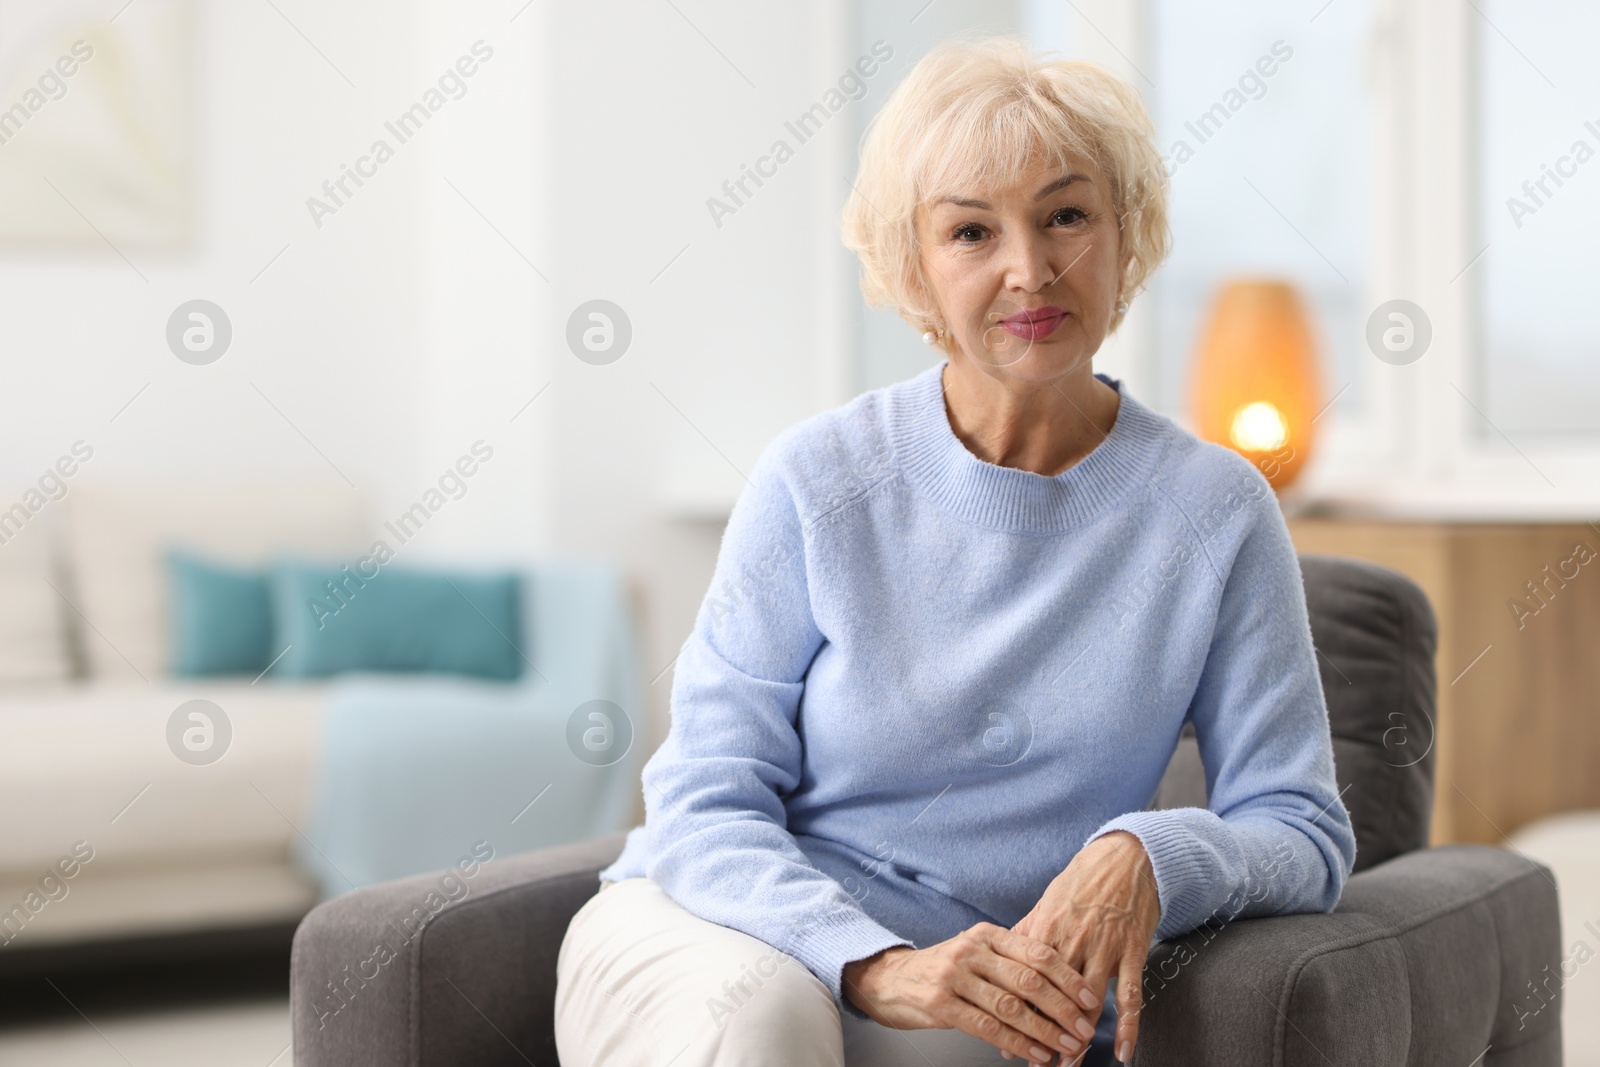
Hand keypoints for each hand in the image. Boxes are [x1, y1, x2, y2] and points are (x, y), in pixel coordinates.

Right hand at [842, 924, 1101, 1064]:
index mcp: (986, 935)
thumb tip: (1060, 989)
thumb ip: (1011, 964)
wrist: (889, 979)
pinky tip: (1034, 1053)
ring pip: (1011, 1007)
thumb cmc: (940, 969)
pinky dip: (1017, 1043)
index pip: (1037, 953)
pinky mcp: (939, 1003)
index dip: (1068, 978)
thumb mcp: (975, 954)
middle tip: (1085, 1027)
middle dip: (1063, 1008)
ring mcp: (953, 976)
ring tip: (1067, 1045)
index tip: (1090, 999)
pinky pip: (988, 1027)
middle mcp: (971, 950)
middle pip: (1029, 980)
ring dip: (1045, 1031)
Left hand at [1013, 831, 1161, 1063]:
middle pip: (1052, 998)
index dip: (1013, 1015)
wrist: (1124, 858)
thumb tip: (1003, 958)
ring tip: (1068, 1063)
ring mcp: (1104, 948)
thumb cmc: (1082, 882)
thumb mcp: (1046, 903)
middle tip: (1037, 1063)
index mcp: (1044, 930)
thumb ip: (1026, 934)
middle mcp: (1071, 942)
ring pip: (1087, 1003)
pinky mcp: (1132, 951)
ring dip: (1077, 1037)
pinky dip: (1127, 1027)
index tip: (1005, 1041)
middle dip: (1043, 1034)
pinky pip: (1130, 995)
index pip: (1022, 981)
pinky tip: (1122, 1051)